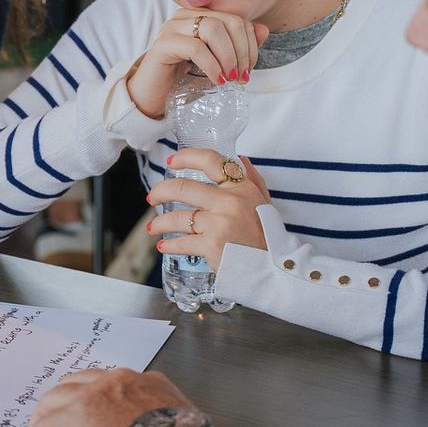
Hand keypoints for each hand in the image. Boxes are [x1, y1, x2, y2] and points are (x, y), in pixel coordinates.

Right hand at [125, 9, 268, 119]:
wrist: (151, 96)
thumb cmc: (183, 78)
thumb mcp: (217, 62)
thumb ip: (239, 45)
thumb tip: (263, 30)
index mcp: (199, 16)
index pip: (237, 19)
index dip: (250, 44)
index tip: (248, 70)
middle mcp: (185, 16)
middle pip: (228, 22)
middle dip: (243, 51)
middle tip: (242, 76)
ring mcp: (172, 27)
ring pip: (213, 29)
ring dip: (228, 57)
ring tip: (230, 79)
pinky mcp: (163, 44)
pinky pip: (195, 48)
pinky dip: (212, 65)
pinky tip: (216, 81)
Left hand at [145, 150, 270, 269]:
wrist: (274, 269)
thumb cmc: (267, 236)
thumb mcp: (264, 202)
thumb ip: (252, 179)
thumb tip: (239, 159)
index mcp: (241, 188)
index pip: (211, 160)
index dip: (187, 157)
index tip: (172, 162)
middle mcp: (229, 202)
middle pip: (182, 187)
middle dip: (160, 191)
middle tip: (153, 197)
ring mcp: (218, 223)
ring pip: (176, 217)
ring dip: (159, 223)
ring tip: (154, 227)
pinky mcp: (211, 245)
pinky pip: (180, 242)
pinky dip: (168, 245)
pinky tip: (164, 245)